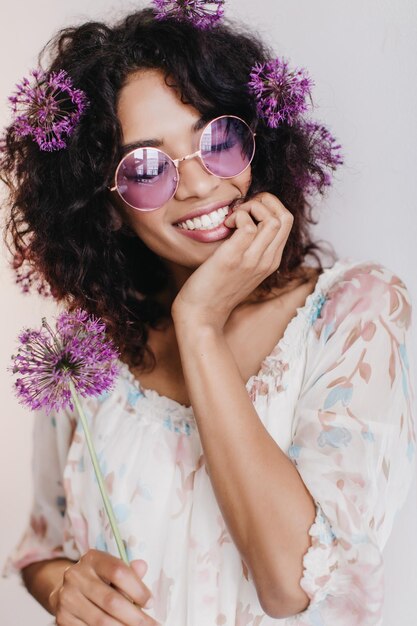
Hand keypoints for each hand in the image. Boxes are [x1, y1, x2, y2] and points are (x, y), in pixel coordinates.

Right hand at [49, 549, 158, 624]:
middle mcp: (76, 576)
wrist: (66, 591)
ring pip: (101, 620)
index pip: (118, 571)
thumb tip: (143, 566)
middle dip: (135, 617)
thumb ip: (129, 572)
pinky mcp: (63, 618)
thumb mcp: (112, 570)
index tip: (150, 602)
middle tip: (151, 625)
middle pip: (111, 600)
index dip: (137, 589)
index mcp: (92, 559)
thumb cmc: (98, 580)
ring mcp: (67, 597)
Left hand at [171, 192, 293, 330]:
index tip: (248, 211)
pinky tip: (225, 225)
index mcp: (272, 260)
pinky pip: (248, 226)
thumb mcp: (244, 268)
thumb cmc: (217, 288)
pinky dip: (238, 217)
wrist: (202, 314)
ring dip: (251, 208)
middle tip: (242, 209)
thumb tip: (246, 220)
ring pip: (273, 219)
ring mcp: (252, 260)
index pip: (287, 221)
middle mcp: (268, 260)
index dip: (269, 206)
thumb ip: (252, 248)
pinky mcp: (233, 259)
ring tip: (233, 218)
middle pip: (286, 217)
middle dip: (265, 201)